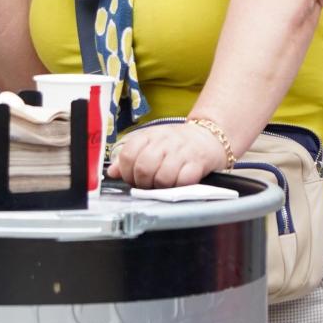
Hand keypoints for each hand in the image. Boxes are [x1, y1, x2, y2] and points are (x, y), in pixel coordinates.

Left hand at [107, 122, 228, 188]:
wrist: (209, 136)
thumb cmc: (176, 143)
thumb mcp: (151, 143)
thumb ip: (131, 157)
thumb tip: (112, 172)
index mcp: (150, 135)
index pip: (128, 154)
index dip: (126, 172)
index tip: (131, 178)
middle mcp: (165, 141)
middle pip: (144, 168)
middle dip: (142, 182)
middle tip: (147, 185)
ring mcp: (182, 152)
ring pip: (163, 177)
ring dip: (160, 187)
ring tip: (163, 185)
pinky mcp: (198, 163)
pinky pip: (183, 180)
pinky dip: (178, 186)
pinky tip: (178, 183)